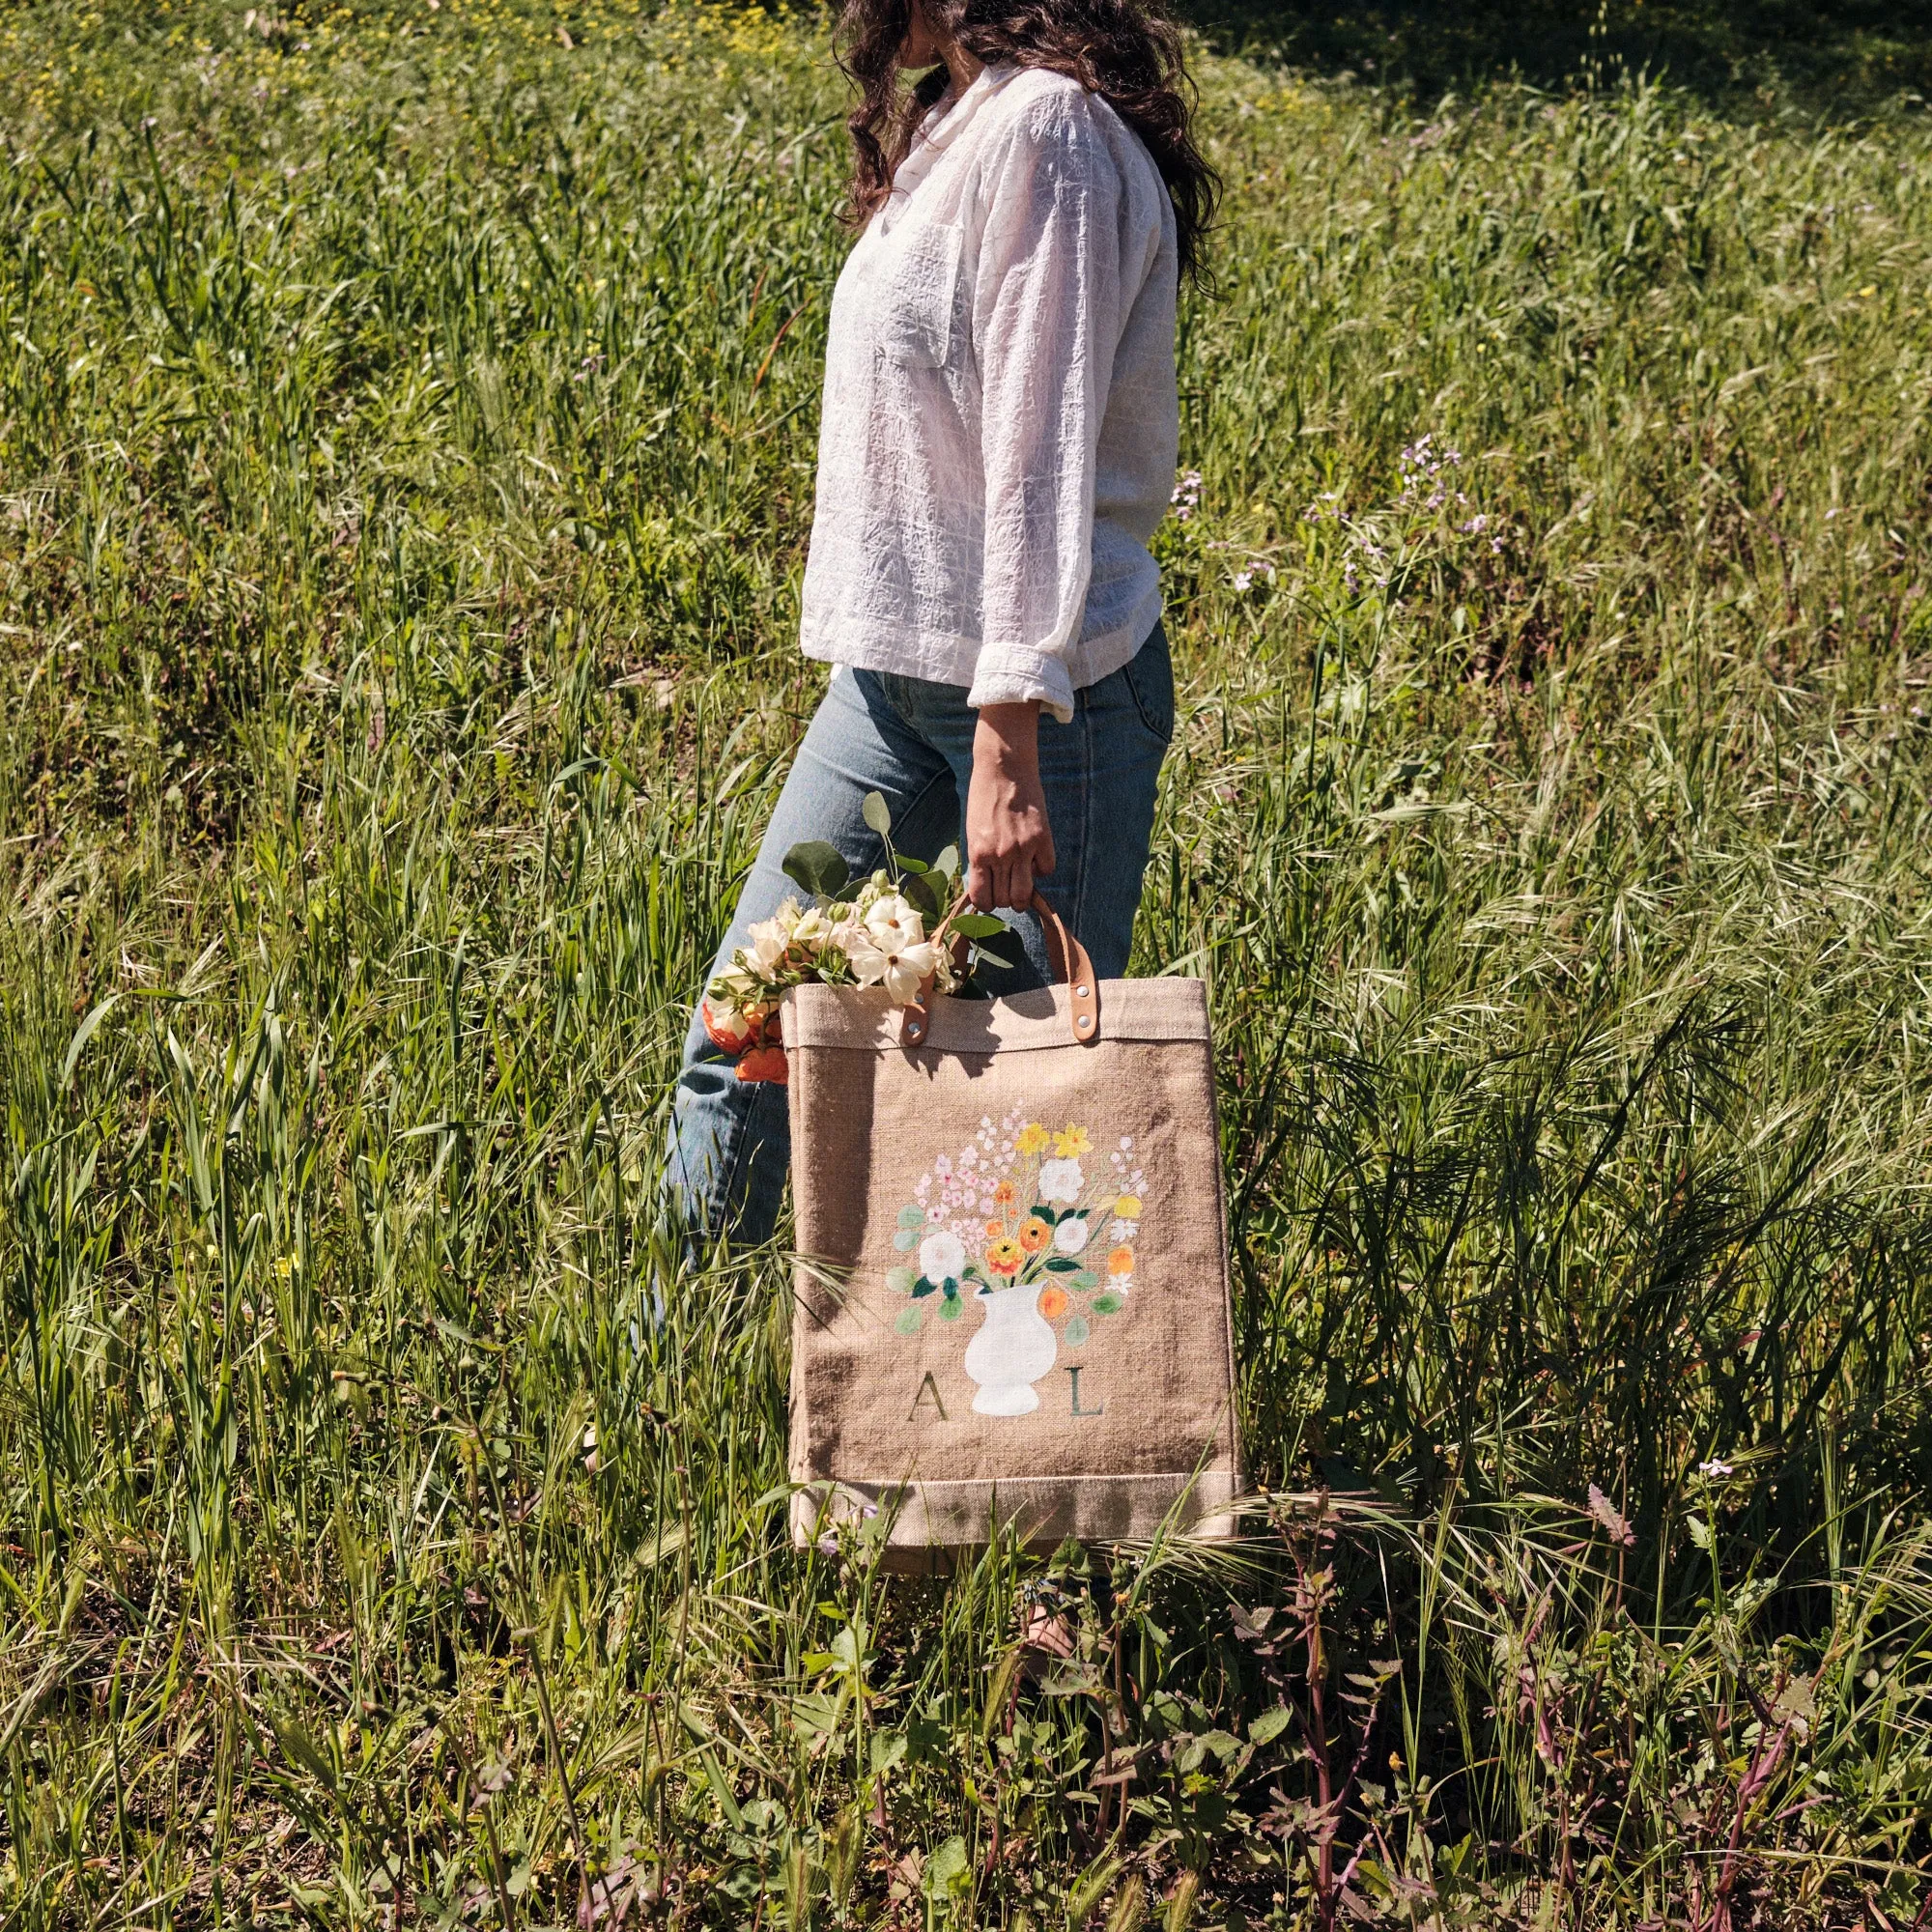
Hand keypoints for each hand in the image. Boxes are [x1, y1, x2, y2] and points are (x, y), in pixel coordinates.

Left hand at [966, 703, 1054, 910]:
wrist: (1004, 767)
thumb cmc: (983, 797)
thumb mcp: (972, 831)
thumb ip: (979, 859)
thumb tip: (988, 884)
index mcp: (978, 854)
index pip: (982, 899)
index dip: (987, 902)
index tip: (989, 895)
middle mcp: (1000, 855)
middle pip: (1005, 901)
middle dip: (1005, 899)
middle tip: (1006, 885)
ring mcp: (1023, 848)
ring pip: (1026, 894)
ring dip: (1024, 892)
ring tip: (1021, 878)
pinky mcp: (1043, 837)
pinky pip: (1047, 869)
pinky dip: (1041, 868)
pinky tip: (1034, 857)